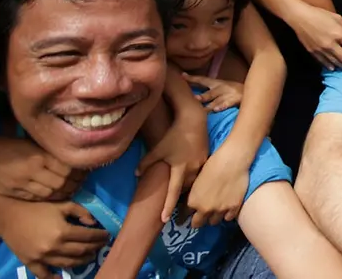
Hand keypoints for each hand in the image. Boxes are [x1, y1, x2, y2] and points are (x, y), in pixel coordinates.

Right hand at [0, 137, 83, 200]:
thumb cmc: (11, 146)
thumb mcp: (33, 145)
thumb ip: (50, 154)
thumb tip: (74, 161)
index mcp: (39, 156)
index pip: (66, 168)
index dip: (78, 172)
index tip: (85, 172)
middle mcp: (32, 170)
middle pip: (61, 182)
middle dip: (73, 184)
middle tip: (81, 182)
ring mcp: (22, 184)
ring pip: (50, 193)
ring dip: (64, 192)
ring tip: (72, 189)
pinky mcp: (15, 193)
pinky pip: (38, 198)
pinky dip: (50, 198)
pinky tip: (57, 195)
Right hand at [0, 199, 107, 277]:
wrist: (10, 216)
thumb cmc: (38, 208)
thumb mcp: (62, 205)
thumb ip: (81, 212)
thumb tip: (93, 223)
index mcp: (63, 231)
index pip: (88, 236)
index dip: (100, 236)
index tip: (107, 235)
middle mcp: (54, 247)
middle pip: (81, 251)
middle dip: (94, 248)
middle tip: (101, 245)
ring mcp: (43, 257)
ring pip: (68, 263)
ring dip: (82, 261)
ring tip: (90, 257)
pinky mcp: (31, 263)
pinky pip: (44, 274)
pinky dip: (54, 277)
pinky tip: (62, 277)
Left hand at [136, 99, 207, 221]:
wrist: (194, 121)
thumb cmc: (174, 135)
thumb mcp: (158, 149)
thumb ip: (146, 162)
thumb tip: (136, 174)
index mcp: (179, 170)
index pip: (173, 193)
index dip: (168, 207)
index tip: (164, 220)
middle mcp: (192, 170)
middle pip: (185, 190)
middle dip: (180, 200)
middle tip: (174, 209)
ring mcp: (200, 165)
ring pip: (193, 183)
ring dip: (187, 189)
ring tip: (182, 196)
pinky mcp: (205, 159)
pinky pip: (198, 174)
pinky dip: (193, 179)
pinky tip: (190, 179)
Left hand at [184, 74, 243, 111]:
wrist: (251, 89)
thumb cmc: (232, 90)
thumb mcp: (220, 87)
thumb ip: (208, 91)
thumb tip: (192, 96)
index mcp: (216, 83)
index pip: (202, 80)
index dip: (192, 79)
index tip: (181, 76)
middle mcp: (221, 88)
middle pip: (210, 93)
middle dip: (203, 96)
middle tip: (194, 98)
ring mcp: (229, 94)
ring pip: (217, 101)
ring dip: (210, 105)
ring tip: (203, 109)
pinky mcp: (236, 100)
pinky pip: (228, 104)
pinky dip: (223, 106)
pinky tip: (218, 109)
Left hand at [186, 147, 249, 227]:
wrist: (232, 160)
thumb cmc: (212, 163)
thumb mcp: (196, 178)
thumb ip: (192, 193)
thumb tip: (190, 199)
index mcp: (193, 201)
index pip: (184, 215)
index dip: (183, 217)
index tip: (183, 220)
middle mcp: (205, 209)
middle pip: (198, 223)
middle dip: (197, 221)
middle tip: (198, 218)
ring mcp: (220, 209)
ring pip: (214, 222)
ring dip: (212, 217)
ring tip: (214, 212)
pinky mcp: (234, 207)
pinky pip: (228, 218)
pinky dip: (227, 214)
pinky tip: (227, 209)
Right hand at [287, 3, 341, 71]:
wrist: (300, 17)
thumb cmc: (319, 14)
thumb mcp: (337, 17)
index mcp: (339, 34)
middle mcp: (331, 44)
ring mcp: (321, 49)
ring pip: (336, 62)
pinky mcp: (313, 52)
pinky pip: (324, 62)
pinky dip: (330, 66)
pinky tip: (335, 68)